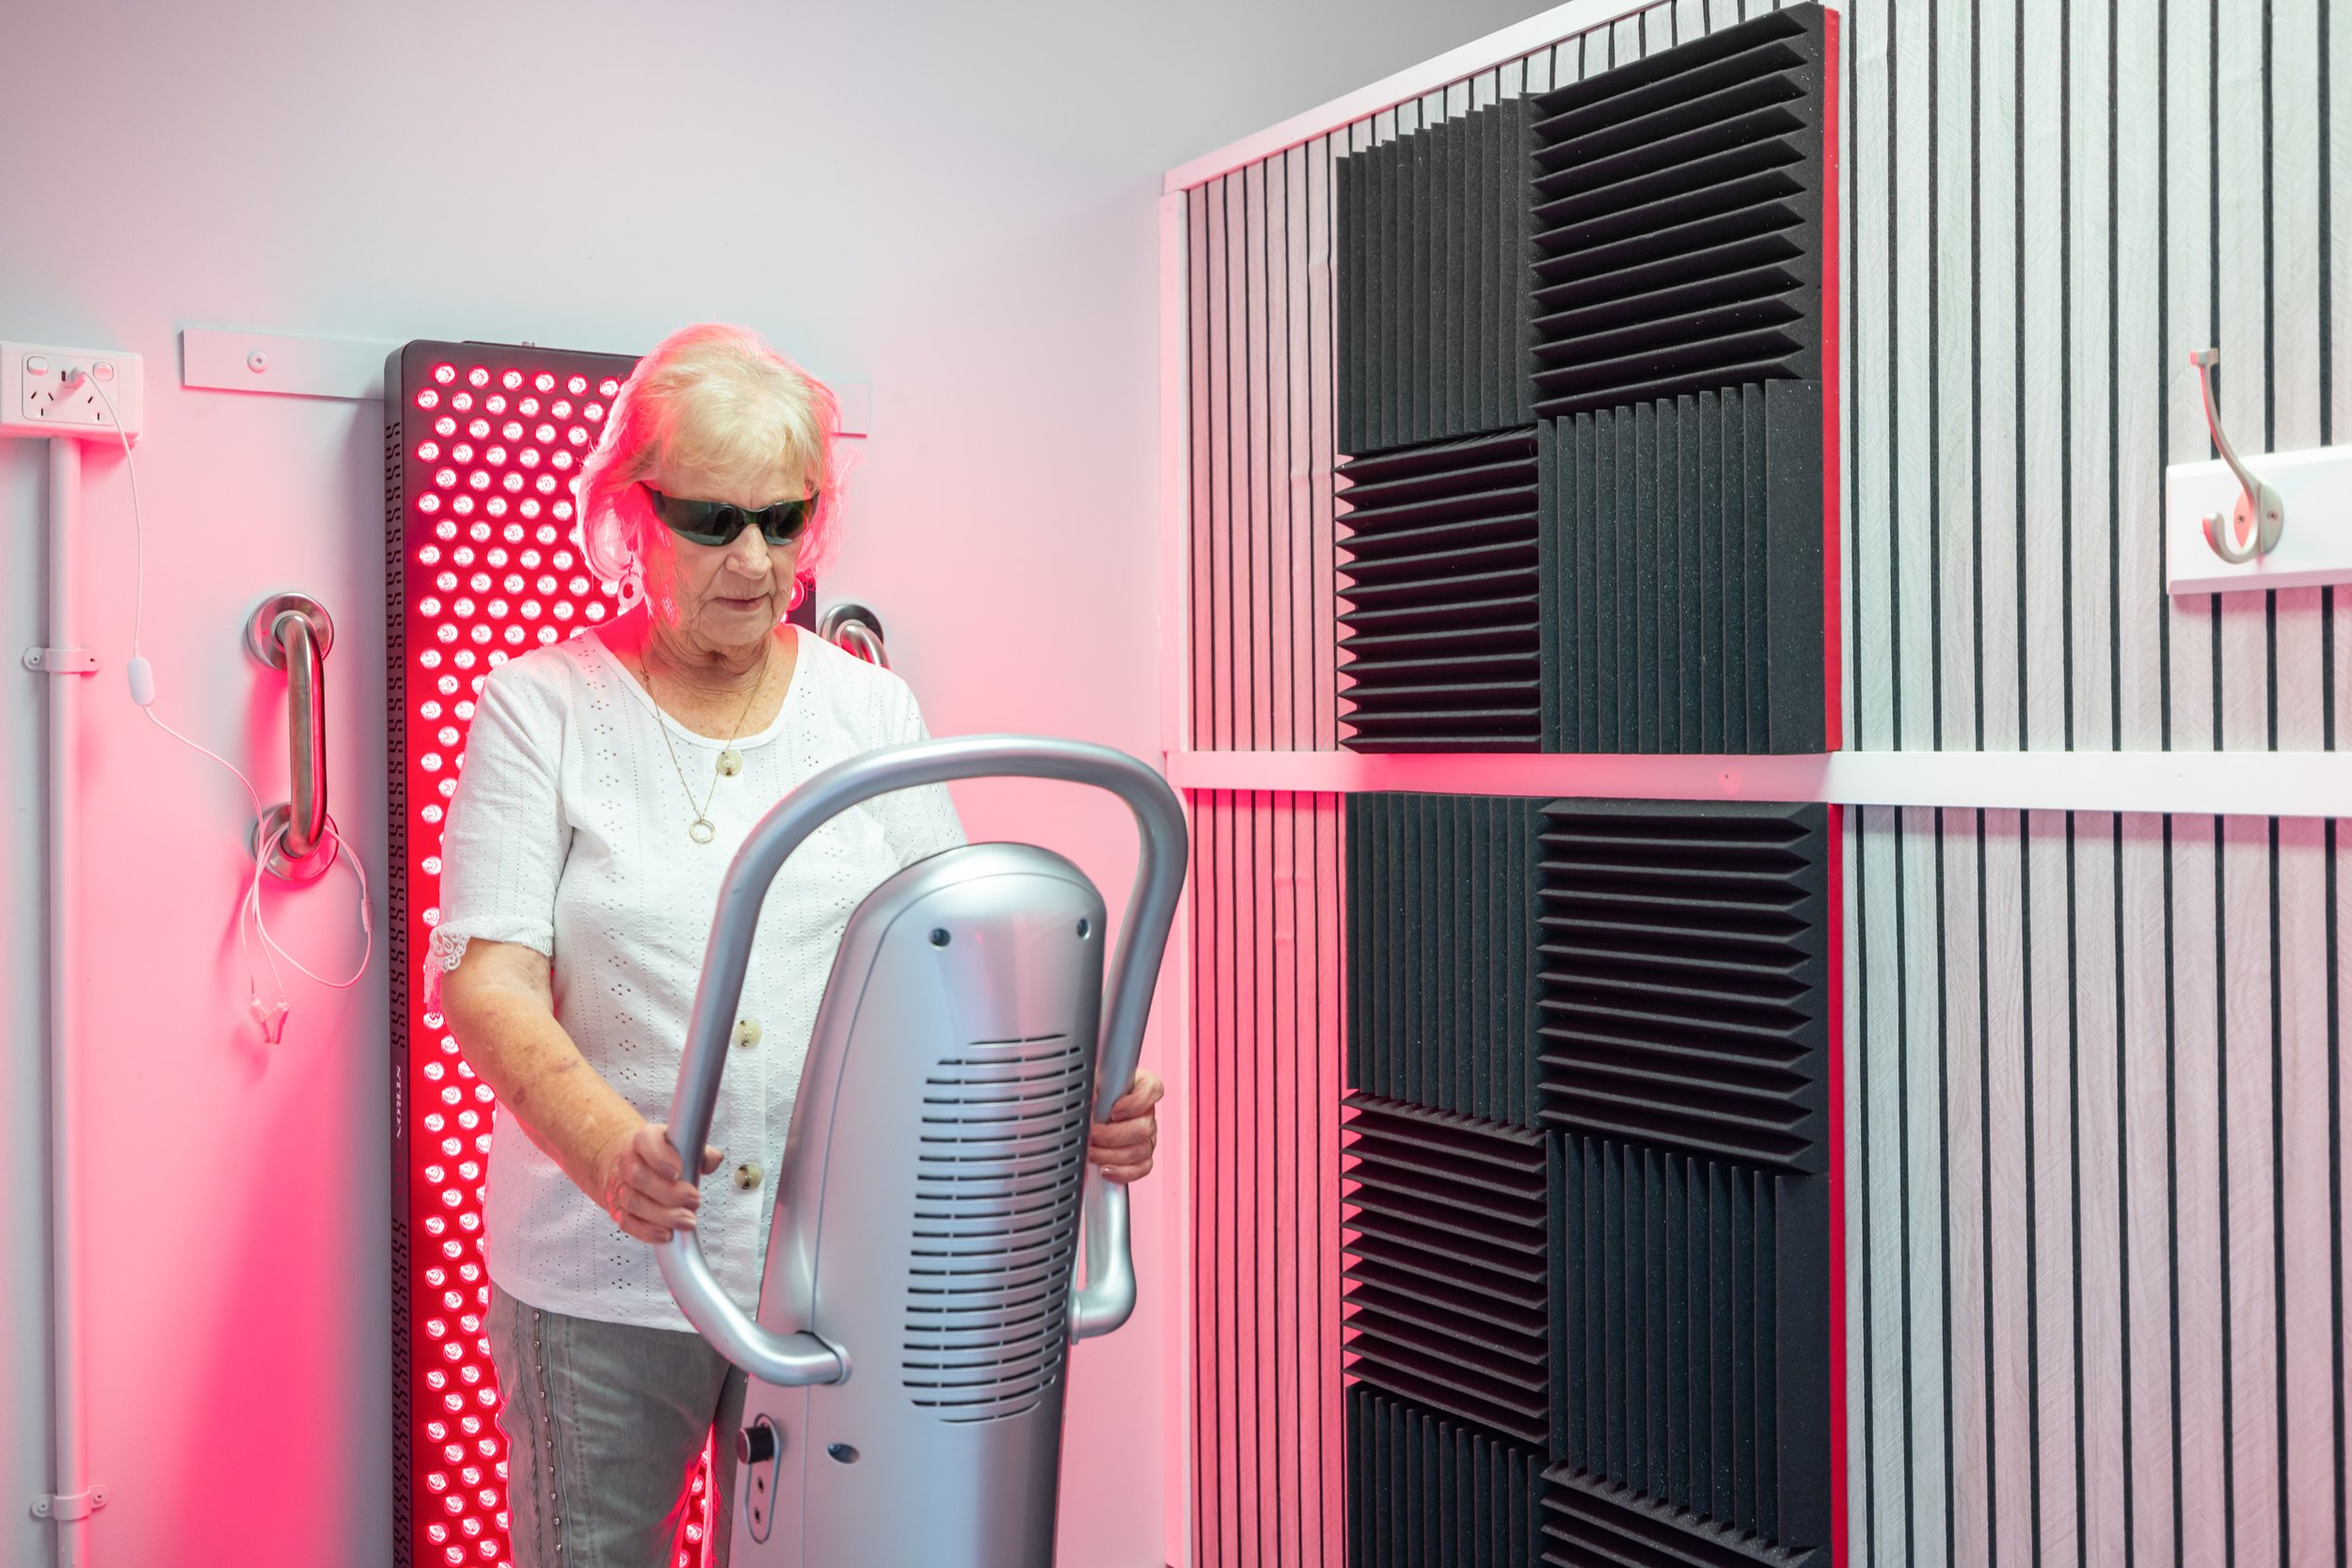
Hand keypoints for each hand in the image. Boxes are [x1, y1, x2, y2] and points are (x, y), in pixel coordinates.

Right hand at [595, 1119, 721, 1243]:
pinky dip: (647, 1231)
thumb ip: (699, 1151)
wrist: (628, 1160)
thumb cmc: (659, 1153)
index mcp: (643, 1140)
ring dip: (662, 1216)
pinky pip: (628, 1223)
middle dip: (670, 1193)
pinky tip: (666, 1233)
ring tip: (686, 1221)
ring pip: (633, 1203)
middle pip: (639, 1178)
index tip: (678, 1172)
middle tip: (694, 1200)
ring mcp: (620, 1187)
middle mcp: (627, 1162)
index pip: (646, 1143)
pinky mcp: (618, 1210)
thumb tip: (712, 1160)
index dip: (661, 1158)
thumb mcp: (679, 1143)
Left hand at [1088, 1069, 1163, 1183]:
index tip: (1113, 1111)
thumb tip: (1089, 1097)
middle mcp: (1147, 1111)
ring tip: (1091, 1152)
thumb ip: (1093, 1085)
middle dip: (1112, 1136)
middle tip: (1092, 1135)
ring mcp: (1147, 1135)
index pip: (1153, 1089)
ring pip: (1141, 1151)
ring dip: (1111, 1155)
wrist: (1087, 1111)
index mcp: (1141, 1086)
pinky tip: (1105, 1168)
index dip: (1136, 1103)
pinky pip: (1142, 1168)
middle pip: (1144, 1128)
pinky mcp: (1142, 1156)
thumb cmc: (1093, 1092)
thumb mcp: (1092, 1081)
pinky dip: (1122, 1172)